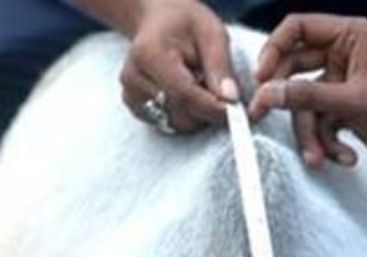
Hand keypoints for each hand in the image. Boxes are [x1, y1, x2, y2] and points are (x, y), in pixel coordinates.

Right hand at [120, 0, 238, 133]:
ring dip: (196, 114)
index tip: (235, 111)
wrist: (158, 22)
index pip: (184, 94)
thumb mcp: (210, 33)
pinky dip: (184, 116)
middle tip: (217, 90)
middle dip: (206, 110)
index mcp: (149, 54)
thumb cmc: (184, 24)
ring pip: (175, 123)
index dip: (212, 108)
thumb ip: (220, 66)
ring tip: (199, 86)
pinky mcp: (135, 106)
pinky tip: (185, 94)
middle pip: (179, 114)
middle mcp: (134, 78)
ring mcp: (131, 95)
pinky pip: (167, 124)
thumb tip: (230, 99)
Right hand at [248, 14, 366, 165]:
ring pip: (305, 104)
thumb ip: (307, 97)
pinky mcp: (344, 108)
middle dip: (287, 102)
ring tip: (320, 158)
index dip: (274, 49)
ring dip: (311, 135)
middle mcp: (343, 54)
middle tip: (260, 116)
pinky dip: (328, 143)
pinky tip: (347, 157)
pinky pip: (320, 122)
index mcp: (350, 35)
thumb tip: (266, 94)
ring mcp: (341, 82)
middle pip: (293, 70)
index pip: (297, 28)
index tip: (261, 77)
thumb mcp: (353, 103)